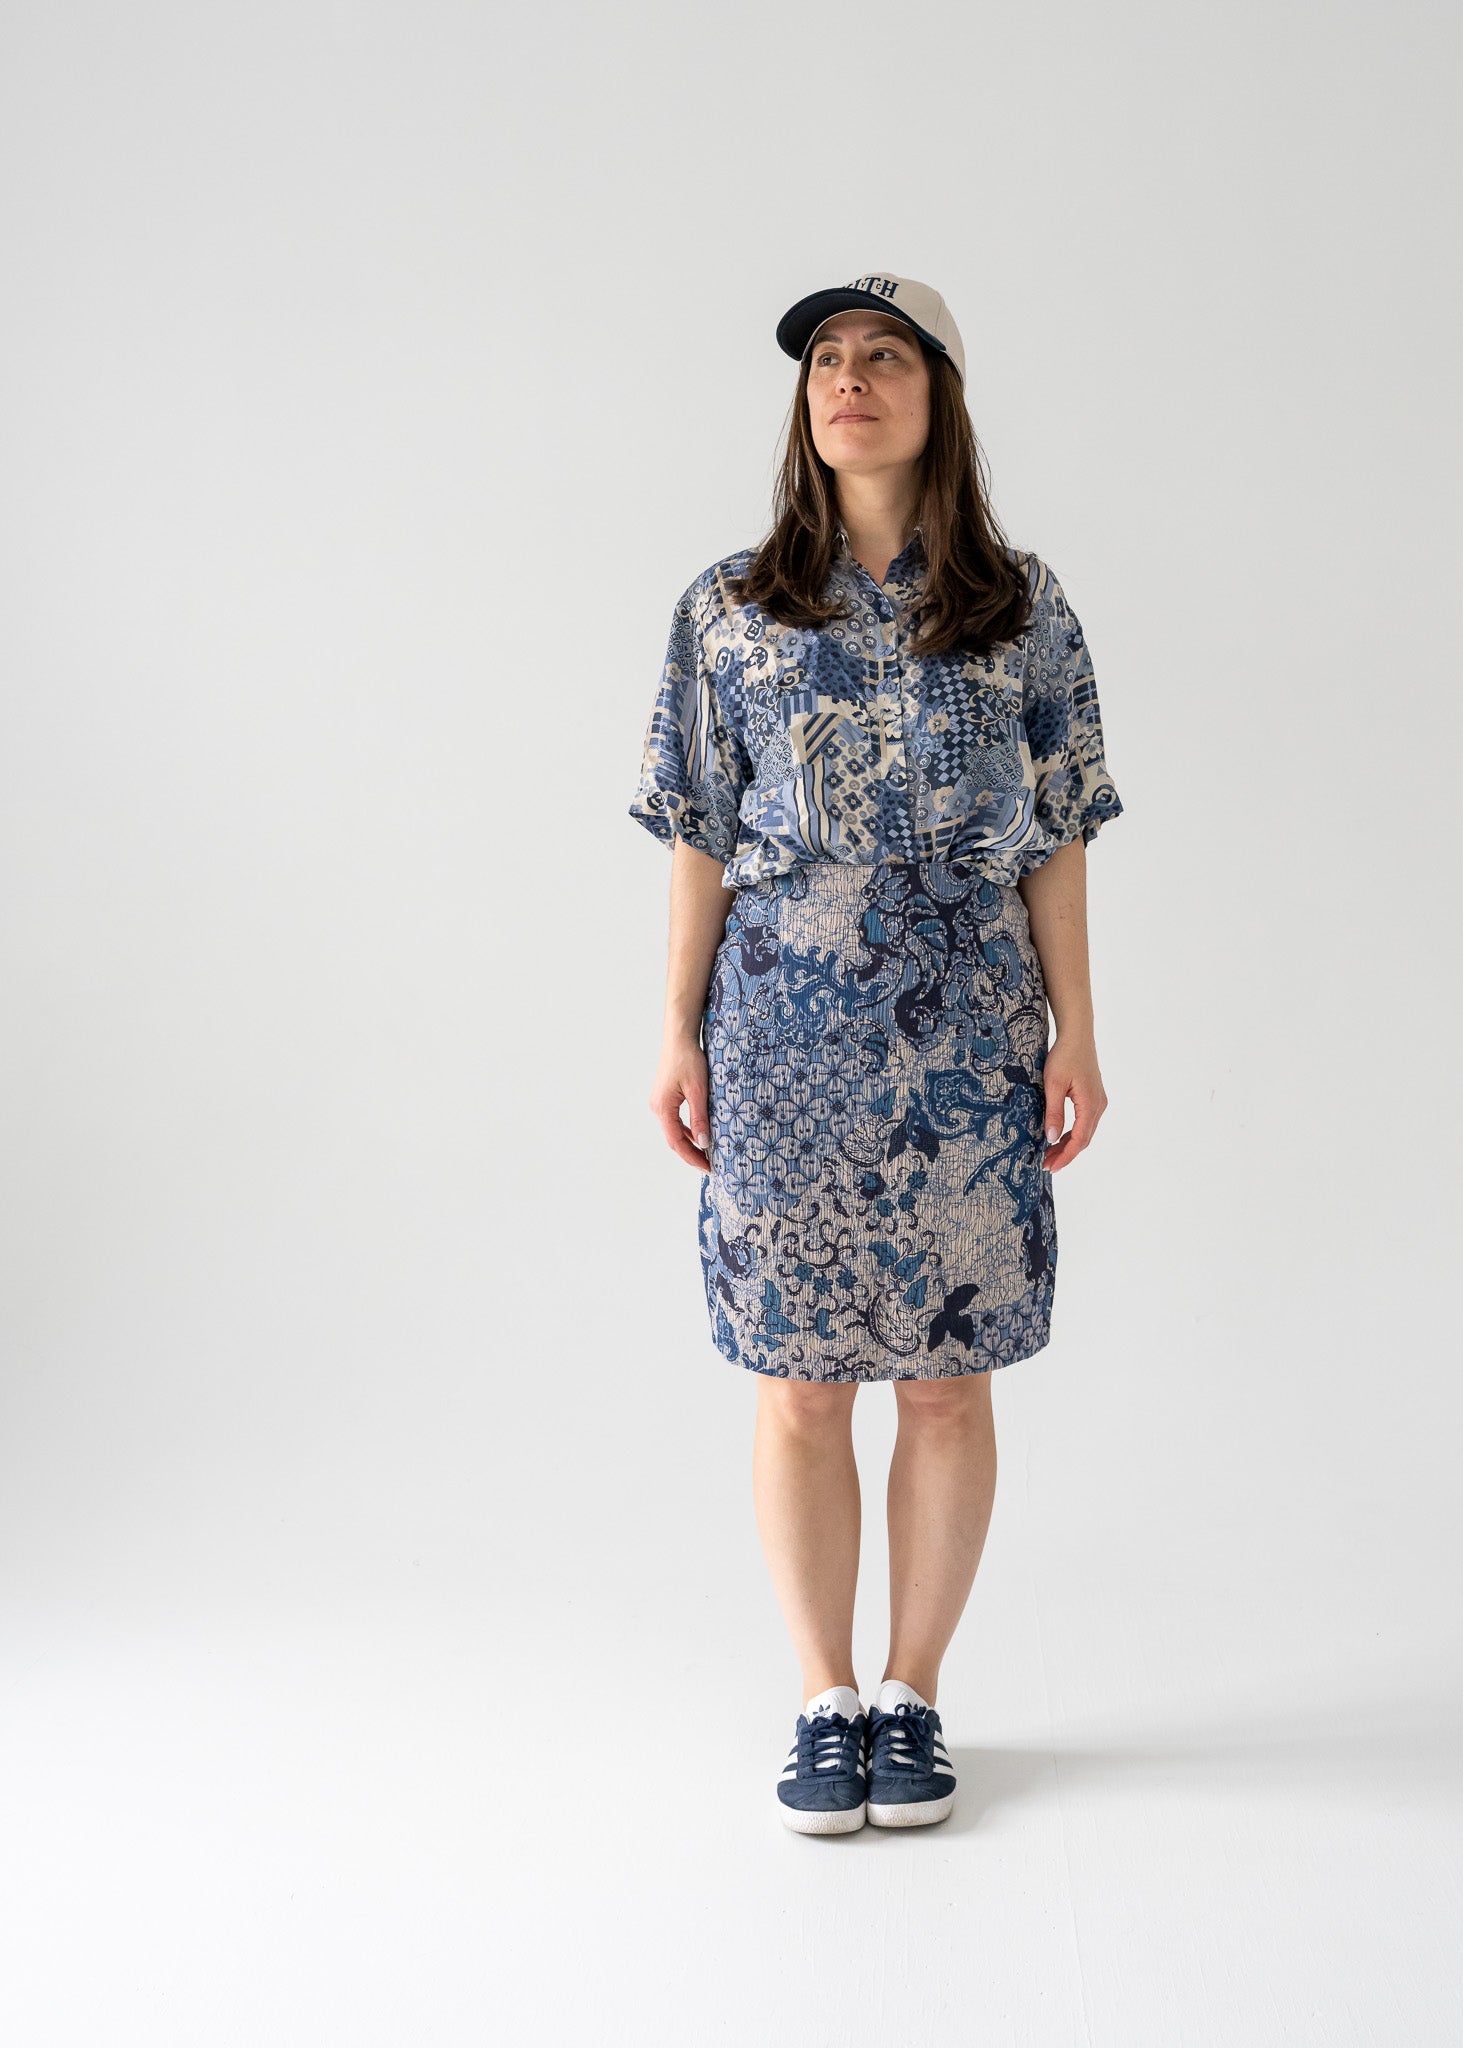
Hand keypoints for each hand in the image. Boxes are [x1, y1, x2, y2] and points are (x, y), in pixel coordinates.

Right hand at [650, 1034, 711, 1170]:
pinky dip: (688, 1130)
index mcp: (663, 1108)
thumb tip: (704, 1143)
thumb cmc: (688, 1059)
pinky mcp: (665, 1097)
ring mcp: (660, 1102)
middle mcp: (657, 1108)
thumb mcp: (698, 1090)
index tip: (708, 1168)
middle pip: (674, 1139)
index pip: (677, 1142)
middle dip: (691, 1153)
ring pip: (674, 1130)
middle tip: (710, 1165)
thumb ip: (700, 1118)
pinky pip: (675, 1120)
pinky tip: (700, 1132)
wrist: (679, 1037)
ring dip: (689, 1142)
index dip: (692, 1157)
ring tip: (707, 1153)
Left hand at [1041, 1032, 1107, 1171]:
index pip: (1080, 1140)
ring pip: (1085, 1131)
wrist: (1077, 1036)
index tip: (1051, 1167)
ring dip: (1068, 1144)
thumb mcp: (1053, 1084)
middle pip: (1084, 1139)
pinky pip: (1084, 1122)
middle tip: (1046, 1165)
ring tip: (1049, 1154)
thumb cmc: (1064, 1056)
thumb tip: (1052, 1138)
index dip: (1065, 1156)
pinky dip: (1072, 1133)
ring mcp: (1098, 1101)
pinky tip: (1059, 1136)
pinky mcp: (1094, 1097)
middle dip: (1065, 1154)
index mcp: (1090, 1104)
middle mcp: (1099, 1105)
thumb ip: (1054, 1112)